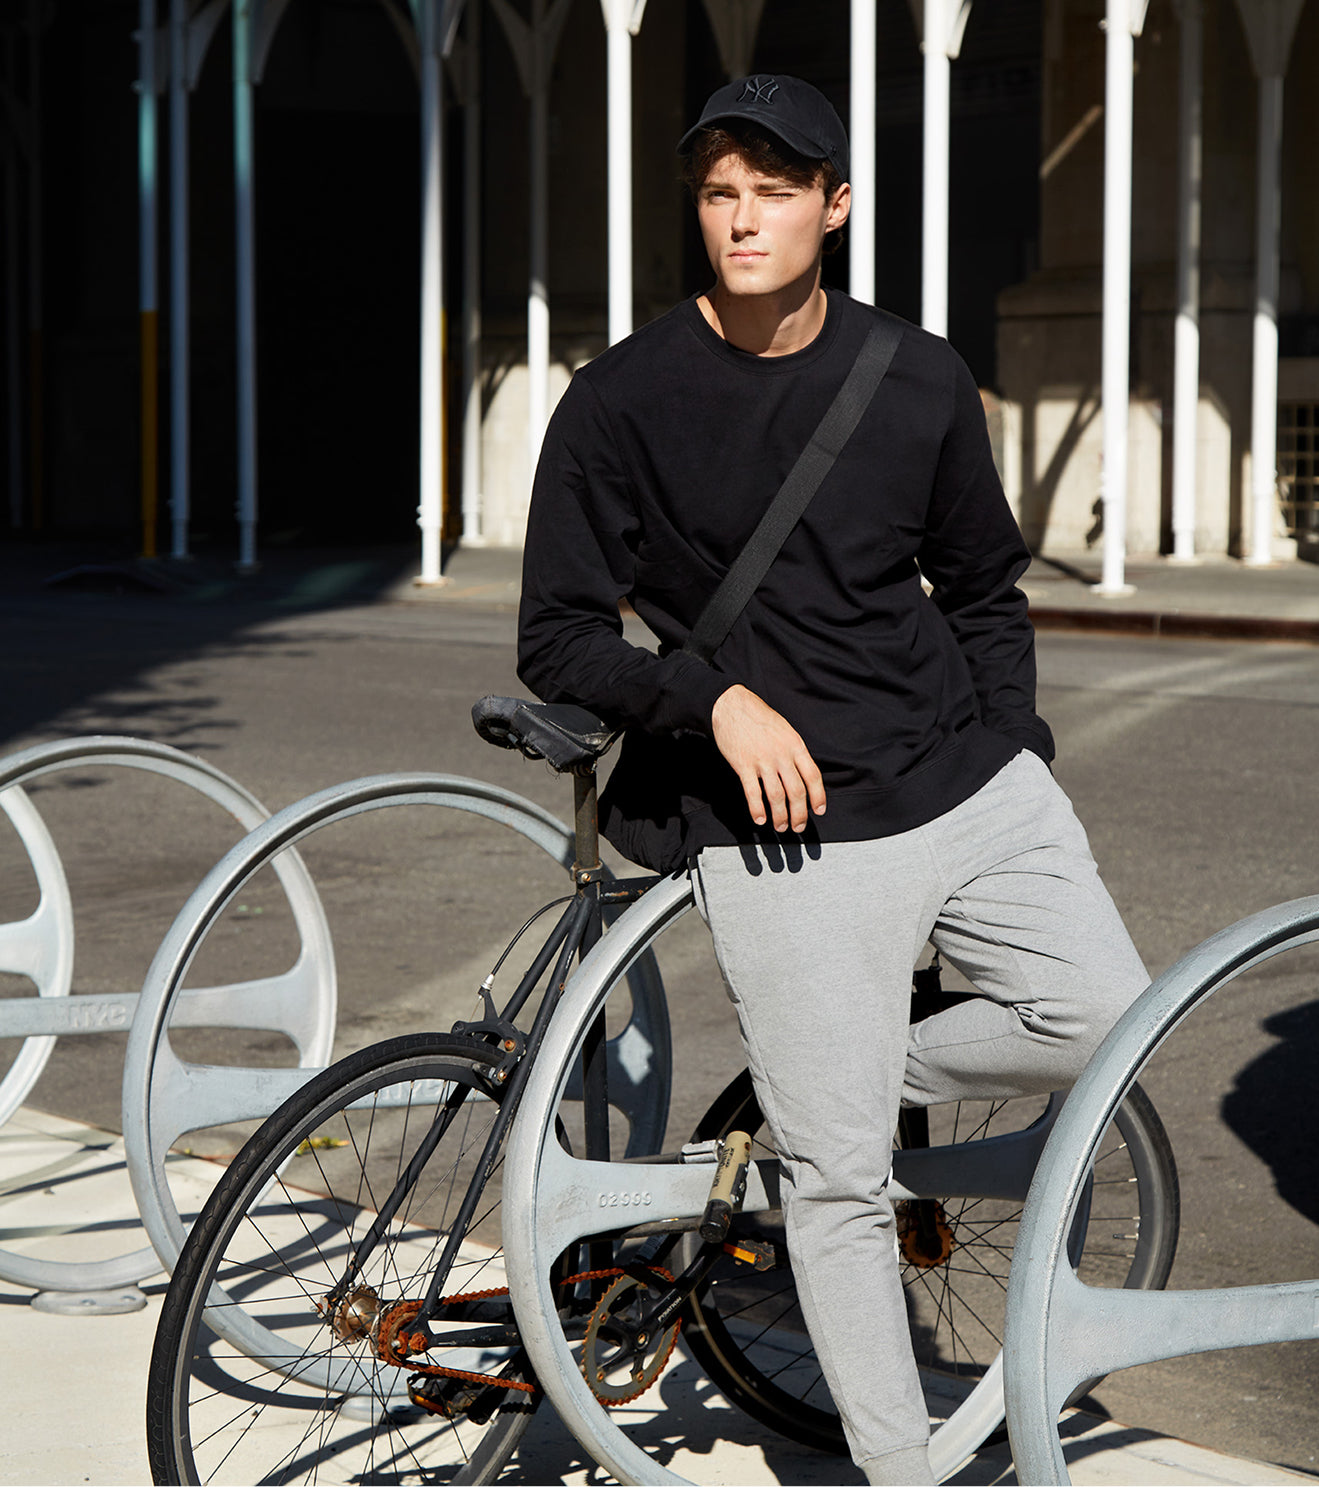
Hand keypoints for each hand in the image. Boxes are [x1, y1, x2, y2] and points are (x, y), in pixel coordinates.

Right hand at [710, 685, 826, 833]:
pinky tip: (760, 818)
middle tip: (798, 826)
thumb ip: (794, 751)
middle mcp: (781, 755)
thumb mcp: (785, 729)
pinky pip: (753, 793)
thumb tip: (801, 775)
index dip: (818, 797)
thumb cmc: (759, 717)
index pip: (812, 776)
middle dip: (799, 814)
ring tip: (780, 827)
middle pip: (796, 791)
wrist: (732, 705)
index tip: (819, 810)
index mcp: (795, 745)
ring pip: (776, 796)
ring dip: (780, 816)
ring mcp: (762, 761)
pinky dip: (757, 809)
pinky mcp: (743, 765)